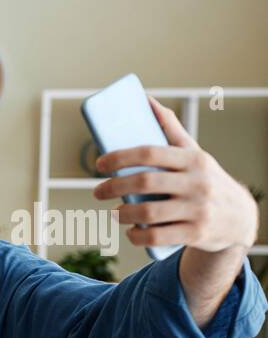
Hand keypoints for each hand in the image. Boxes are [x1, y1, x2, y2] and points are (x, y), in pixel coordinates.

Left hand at [93, 96, 258, 251]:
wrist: (239, 218)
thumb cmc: (206, 180)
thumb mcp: (194, 154)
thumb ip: (170, 129)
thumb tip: (146, 100)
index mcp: (194, 159)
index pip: (151, 152)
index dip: (120, 157)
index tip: (100, 164)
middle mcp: (198, 183)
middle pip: (145, 182)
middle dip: (114, 187)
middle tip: (98, 191)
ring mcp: (198, 210)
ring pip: (148, 213)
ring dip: (122, 213)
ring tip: (114, 212)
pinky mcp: (196, 234)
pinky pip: (157, 237)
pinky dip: (137, 235)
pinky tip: (130, 231)